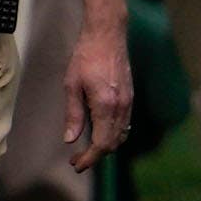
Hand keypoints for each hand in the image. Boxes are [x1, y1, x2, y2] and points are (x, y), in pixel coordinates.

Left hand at [64, 13, 136, 164]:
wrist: (107, 35)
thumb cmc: (86, 57)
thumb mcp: (72, 86)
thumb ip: (73, 114)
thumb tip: (70, 139)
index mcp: (106, 105)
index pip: (102, 143)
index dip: (90, 158)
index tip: (76, 164)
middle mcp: (122, 106)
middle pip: (114, 143)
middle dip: (96, 156)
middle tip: (77, 161)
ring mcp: (129, 101)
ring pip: (122, 134)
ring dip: (106, 146)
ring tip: (87, 150)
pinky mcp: (130, 96)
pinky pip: (125, 124)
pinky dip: (113, 135)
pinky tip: (100, 133)